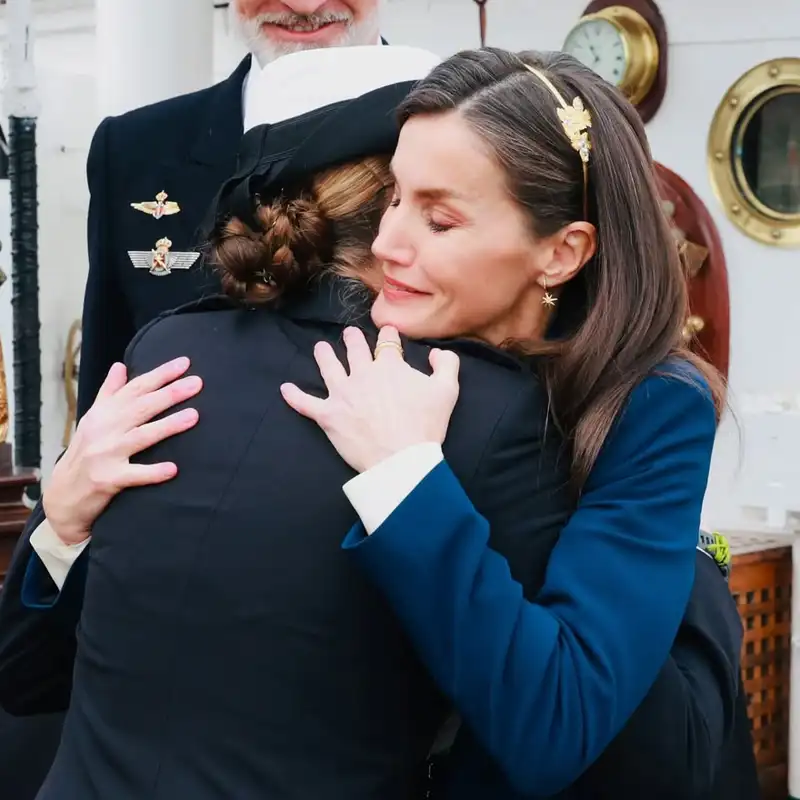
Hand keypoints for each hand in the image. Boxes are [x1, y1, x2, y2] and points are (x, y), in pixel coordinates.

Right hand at [43, 358, 201, 544]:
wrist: (63, 495)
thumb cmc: (84, 453)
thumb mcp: (92, 420)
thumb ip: (109, 393)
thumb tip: (119, 365)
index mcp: (104, 413)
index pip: (135, 388)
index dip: (160, 374)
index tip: (185, 363)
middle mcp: (104, 429)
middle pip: (141, 407)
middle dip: (170, 394)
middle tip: (198, 383)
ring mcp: (105, 454)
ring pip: (141, 436)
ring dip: (168, 426)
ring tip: (194, 416)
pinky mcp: (108, 480)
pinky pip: (133, 475)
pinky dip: (152, 472)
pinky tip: (173, 469)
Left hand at [280, 326, 459, 472]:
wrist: (402, 459)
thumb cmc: (426, 426)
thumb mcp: (448, 391)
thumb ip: (446, 364)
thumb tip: (436, 353)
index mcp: (389, 366)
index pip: (387, 342)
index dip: (388, 336)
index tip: (388, 333)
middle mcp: (362, 374)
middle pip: (354, 349)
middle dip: (352, 339)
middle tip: (349, 335)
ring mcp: (343, 394)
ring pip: (328, 367)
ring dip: (323, 355)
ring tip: (320, 349)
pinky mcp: (328, 416)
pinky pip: (305, 404)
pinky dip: (294, 396)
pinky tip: (285, 389)